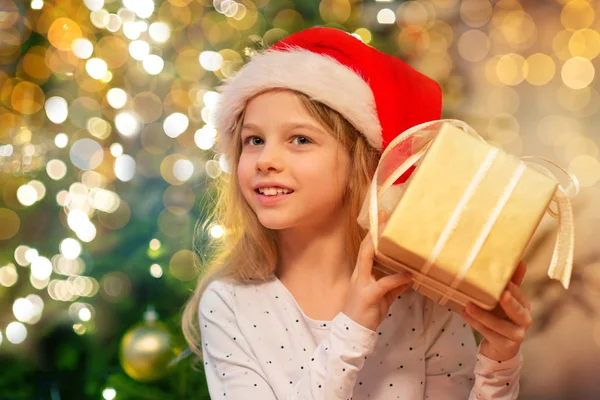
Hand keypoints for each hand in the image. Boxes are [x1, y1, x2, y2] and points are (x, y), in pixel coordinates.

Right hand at [342, 210, 412, 331]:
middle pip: (366, 247)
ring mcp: (362, 283)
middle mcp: (360, 274)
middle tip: (385, 216)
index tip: (382, 216)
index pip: (366, 248)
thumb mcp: (383, 297)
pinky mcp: (368, 295)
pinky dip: (398, 278)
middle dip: (375, 231)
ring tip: (398, 238)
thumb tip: (409, 278)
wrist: (352, 332)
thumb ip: (395, 286)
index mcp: (361, 272)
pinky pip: (384, 283)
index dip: (373, 232)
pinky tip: (410, 275)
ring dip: (383, 247)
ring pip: (370, 258)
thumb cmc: (366, 313)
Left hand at [462, 260, 531, 360]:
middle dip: (509, 302)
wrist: (500, 347)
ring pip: (500, 325)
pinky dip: (477, 324)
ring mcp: (517, 335)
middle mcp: (524, 320)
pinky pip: (490, 334)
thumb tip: (519, 260)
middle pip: (518, 311)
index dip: (511, 287)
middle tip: (501, 293)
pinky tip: (465, 314)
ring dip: (483, 315)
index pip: (518, 294)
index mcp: (524, 305)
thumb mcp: (503, 300)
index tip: (501, 279)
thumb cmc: (500, 317)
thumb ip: (510, 282)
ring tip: (468, 305)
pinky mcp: (506, 346)